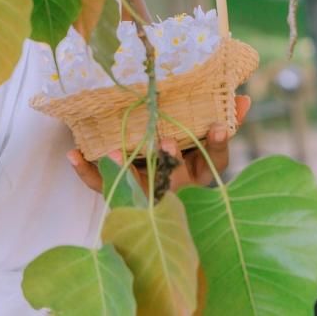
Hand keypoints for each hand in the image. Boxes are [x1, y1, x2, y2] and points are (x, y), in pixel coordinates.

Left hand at [66, 95, 251, 195]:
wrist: (157, 218)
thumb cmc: (182, 168)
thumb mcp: (206, 149)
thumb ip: (223, 128)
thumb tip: (244, 100)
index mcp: (197, 173)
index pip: (212, 160)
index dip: (216, 143)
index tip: (218, 125)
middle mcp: (175, 186)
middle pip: (171, 173)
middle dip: (168, 156)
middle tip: (165, 141)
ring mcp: (149, 194)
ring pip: (138, 183)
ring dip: (125, 167)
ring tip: (113, 153)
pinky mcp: (122, 198)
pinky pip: (102, 186)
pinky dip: (87, 171)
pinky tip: (72, 155)